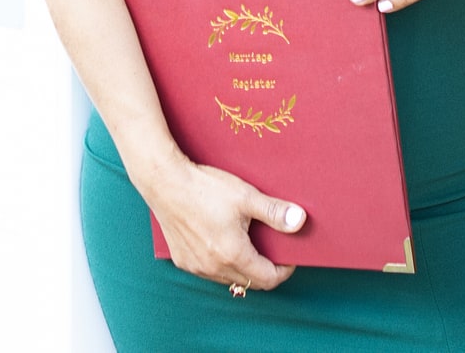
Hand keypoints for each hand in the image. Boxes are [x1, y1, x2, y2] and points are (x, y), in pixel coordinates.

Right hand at [138, 157, 305, 291]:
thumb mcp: (245, 196)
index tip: (288, 256)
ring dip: (242, 267)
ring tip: (246, 242)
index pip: (268, 279)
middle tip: (270, 247)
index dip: (283, 270)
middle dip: (264, 269)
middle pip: (250, 282)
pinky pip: (209, 272)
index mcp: (233, 254)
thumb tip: (300, 221)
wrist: (164, 182)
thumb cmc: (204, 188)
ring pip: (229, 279)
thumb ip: (275, 212)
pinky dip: (221, 264)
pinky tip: (221, 242)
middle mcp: (214, 267)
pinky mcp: (182, 261)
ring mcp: (196, 266)